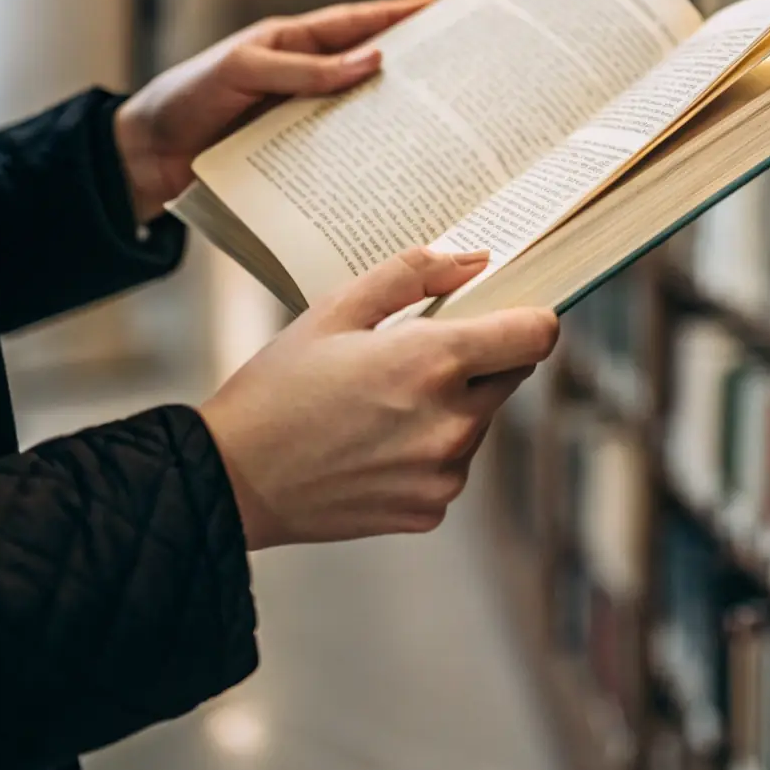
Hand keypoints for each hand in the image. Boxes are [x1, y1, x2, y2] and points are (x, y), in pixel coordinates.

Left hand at [114, 0, 433, 222]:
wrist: (144, 158)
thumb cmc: (186, 98)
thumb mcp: (241, 72)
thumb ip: (303, 69)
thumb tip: (370, 63)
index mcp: (290, 44)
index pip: (353, 24)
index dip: (395, 15)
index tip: (439, 7)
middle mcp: (301, 79)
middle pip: (365, 69)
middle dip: (408, 69)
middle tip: (456, 71)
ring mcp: (298, 120)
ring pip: (356, 116)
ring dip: (391, 121)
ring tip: (438, 127)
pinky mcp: (291, 160)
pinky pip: (335, 157)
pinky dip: (361, 163)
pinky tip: (390, 174)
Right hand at [198, 248, 558, 548]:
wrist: (233, 478)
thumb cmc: (278, 387)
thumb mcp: (336, 309)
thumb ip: (414, 274)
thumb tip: (474, 260)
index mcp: (433, 362)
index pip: (535, 335)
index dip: (531, 318)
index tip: (511, 312)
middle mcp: (452, 422)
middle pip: (511, 374)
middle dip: (479, 358)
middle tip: (417, 353)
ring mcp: (444, 473)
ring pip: (480, 421)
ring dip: (452, 404)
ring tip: (380, 402)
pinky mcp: (430, 509)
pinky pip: (452, 465)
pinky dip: (428, 449)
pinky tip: (374, 442)